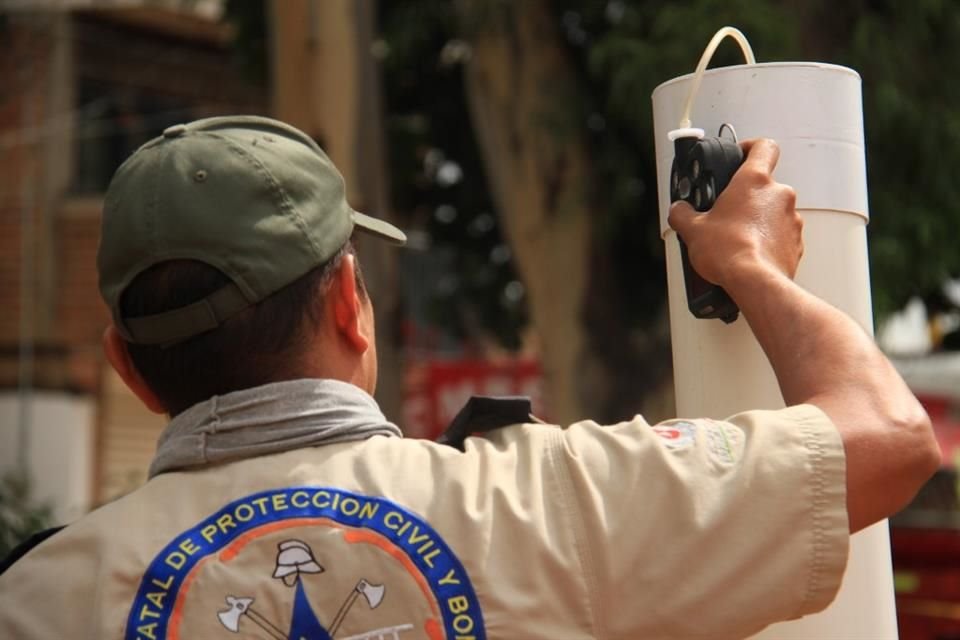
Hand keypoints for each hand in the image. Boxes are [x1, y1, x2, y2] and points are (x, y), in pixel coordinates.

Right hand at [668, 138, 802, 288]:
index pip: (764, 146)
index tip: (740, 155)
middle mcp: (779, 195)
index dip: (751, 147)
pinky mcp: (796, 243)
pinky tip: (749, 253)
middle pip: (764, 185)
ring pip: (773, 211)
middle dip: (746, 197)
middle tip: (727, 211)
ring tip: (736, 238)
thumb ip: (682, 214)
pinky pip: (781, 235)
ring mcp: (791, 219)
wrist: (755, 283)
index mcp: (754, 181)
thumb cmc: (730, 252)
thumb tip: (678, 211)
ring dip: (757, 220)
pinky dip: (767, 240)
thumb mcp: (692, 230)